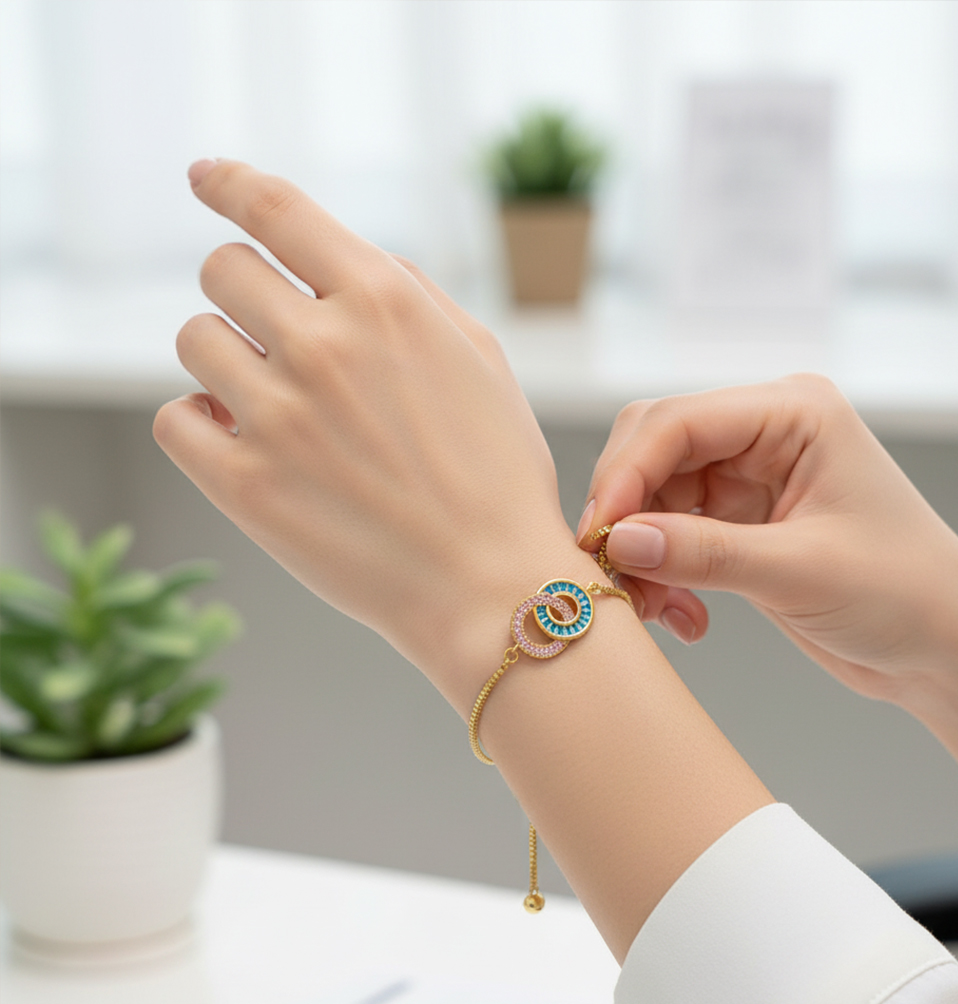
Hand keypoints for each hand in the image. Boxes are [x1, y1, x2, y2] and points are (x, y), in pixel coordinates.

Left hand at [155, 160, 586, 707]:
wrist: (491, 587)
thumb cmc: (497, 476)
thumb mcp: (480, 361)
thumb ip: (410, 294)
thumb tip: (343, 261)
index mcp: (384, 301)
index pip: (274, 206)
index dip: (228, 181)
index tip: (206, 176)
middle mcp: (324, 345)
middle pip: (221, 269)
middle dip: (244, 293)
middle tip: (275, 336)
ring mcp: (278, 416)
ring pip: (193, 340)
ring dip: (225, 360)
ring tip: (273, 400)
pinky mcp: (245, 485)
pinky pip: (174, 420)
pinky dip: (198, 423)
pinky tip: (240, 439)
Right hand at [577, 375, 957, 703]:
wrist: (944, 648)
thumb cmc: (906, 593)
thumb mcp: (800, 571)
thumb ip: (703, 552)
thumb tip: (617, 540)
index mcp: (793, 412)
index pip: (679, 421)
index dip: (627, 474)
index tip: (598, 534)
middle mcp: (764, 433)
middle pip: (653, 449)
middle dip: (624, 511)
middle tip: (610, 571)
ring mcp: (748, 476)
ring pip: (651, 496)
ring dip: (639, 553)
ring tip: (654, 610)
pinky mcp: (738, 520)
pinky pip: (669, 534)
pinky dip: (660, 573)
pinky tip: (681, 616)